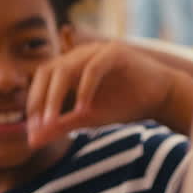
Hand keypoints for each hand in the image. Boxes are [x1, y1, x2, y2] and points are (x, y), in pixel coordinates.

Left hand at [25, 41, 184, 146]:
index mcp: (70, 65)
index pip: (41, 79)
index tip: (33, 129)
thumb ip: (60, 125)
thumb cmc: (123, 104)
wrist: (160, 98)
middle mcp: (79, 54)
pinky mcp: (115, 52)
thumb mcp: (86, 118)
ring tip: (53, 121)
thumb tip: (32, 140)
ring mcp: (97, 51)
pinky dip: (84, 89)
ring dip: (55, 96)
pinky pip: (93, 68)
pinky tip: (84, 111)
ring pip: (65, 68)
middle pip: (47, 71)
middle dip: (39, 99)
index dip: (33, 102)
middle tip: (39, 125)